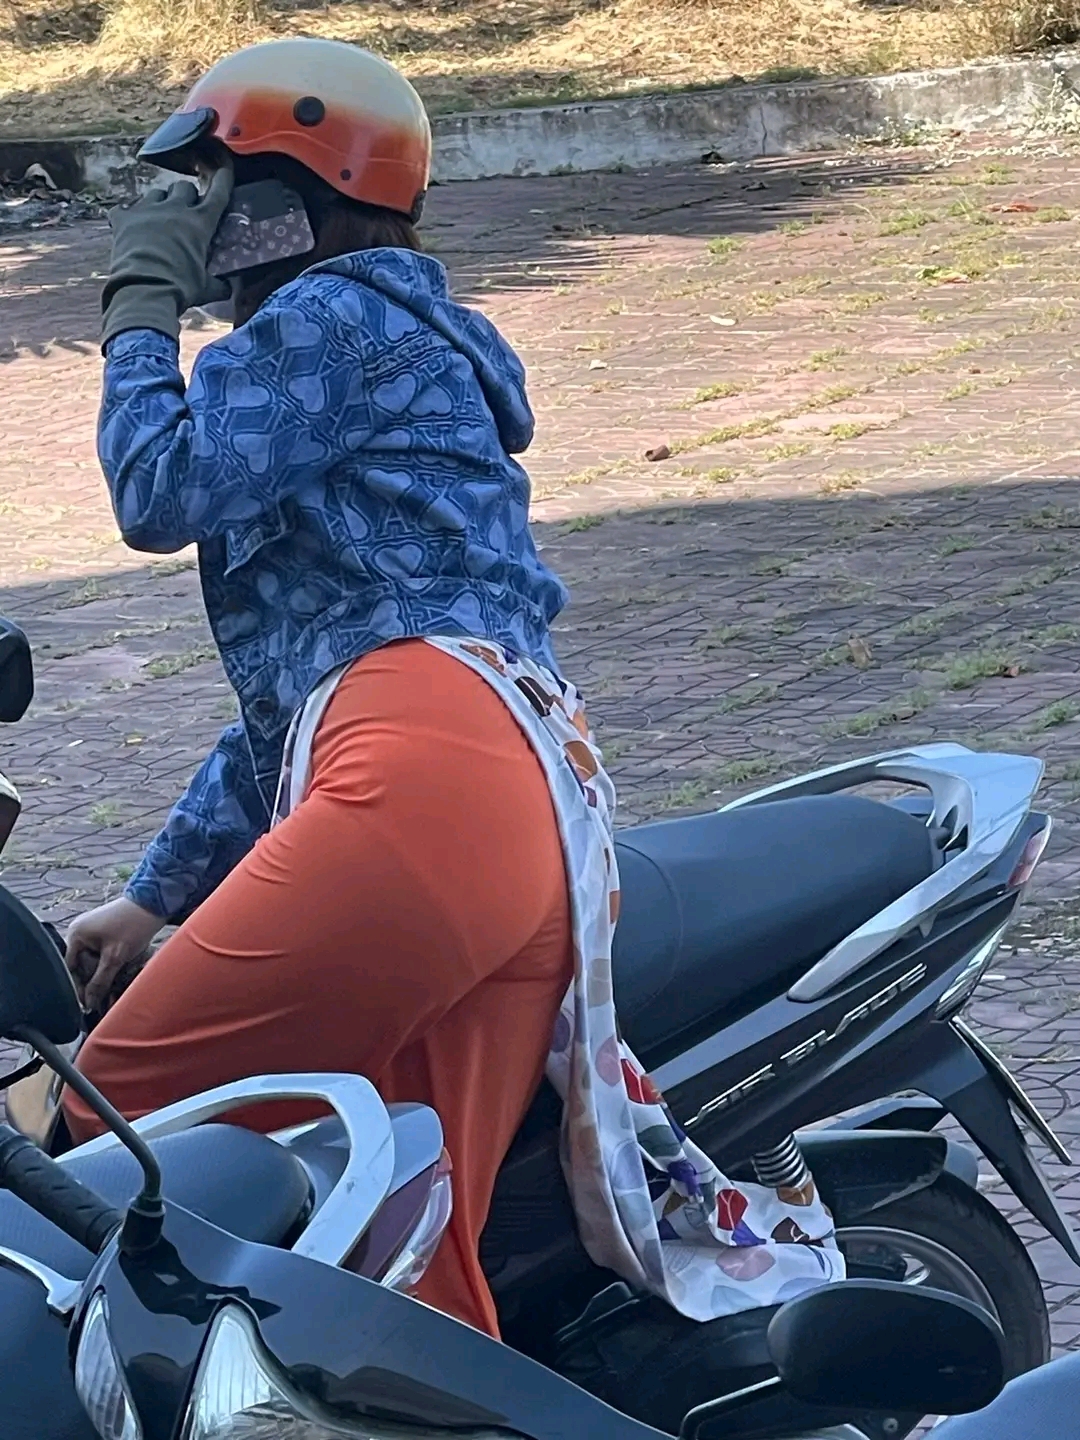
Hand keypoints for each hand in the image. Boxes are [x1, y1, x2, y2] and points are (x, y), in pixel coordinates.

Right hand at [65, 897, 162, 1013]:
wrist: (153, 903)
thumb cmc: (133, 926)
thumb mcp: (115, 958)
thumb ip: (100, 982)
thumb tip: (88, 1004)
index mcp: (76, 934)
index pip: (70, 968)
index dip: (80, 986)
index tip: (89, 1003)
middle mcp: (79, 930)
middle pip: (81, 965)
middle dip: (94, 979)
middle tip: (106, 995)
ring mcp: (90, 929)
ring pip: (92, 960)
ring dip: (103, 972)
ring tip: (116, 982)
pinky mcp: (103, 930)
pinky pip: (100, 952)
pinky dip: (109, 962)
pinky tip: (120, 968)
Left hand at [101, 163, 234, 346]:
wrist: (144, 291)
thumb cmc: (181, 289)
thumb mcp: (206, 289)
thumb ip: (219, 284)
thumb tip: (228, 288)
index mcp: (200, 223)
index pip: (217, 194)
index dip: (222, 180)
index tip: (224, 170)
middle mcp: (175, 209)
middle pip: (183, 187)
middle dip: (187, 196)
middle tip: (186, 211)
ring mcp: (147, 210)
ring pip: (156, 193)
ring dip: (160, 202)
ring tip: (158, 218)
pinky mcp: (123, 218)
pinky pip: (124, 209)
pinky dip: (127, 216)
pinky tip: (129, 226)